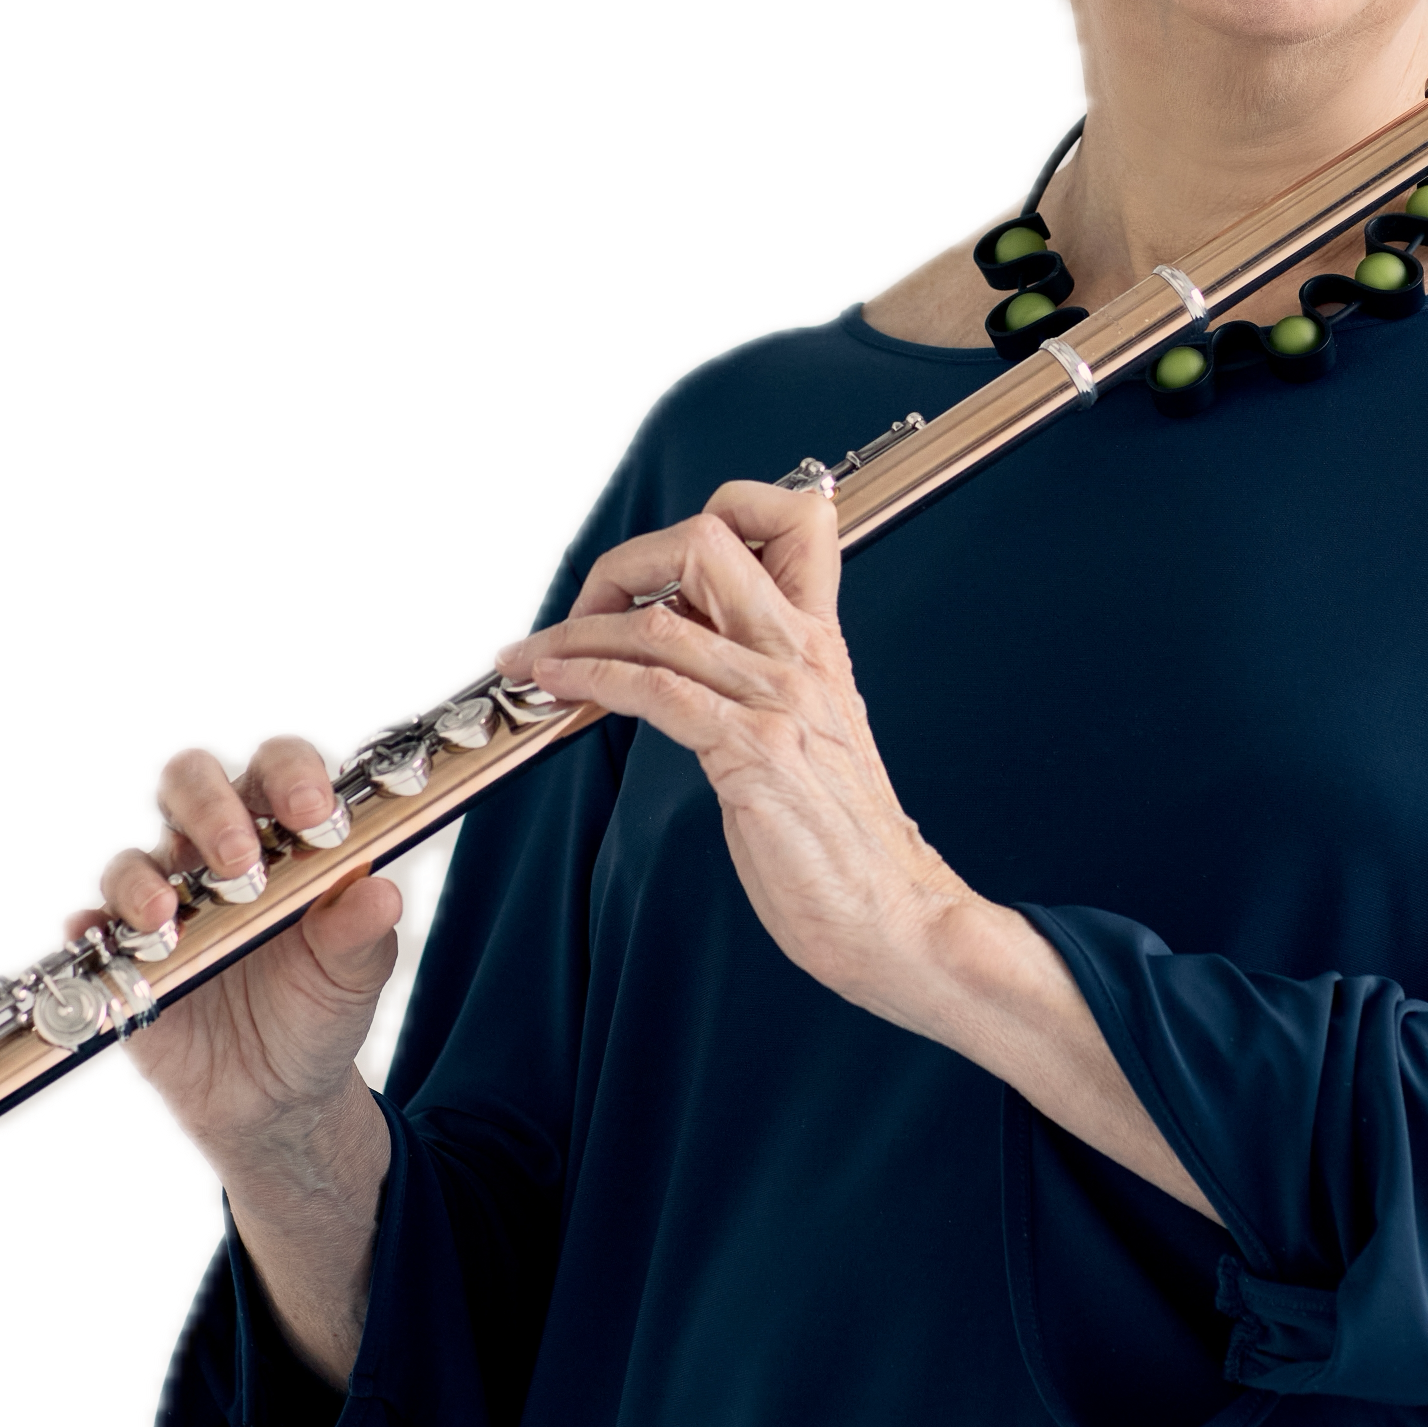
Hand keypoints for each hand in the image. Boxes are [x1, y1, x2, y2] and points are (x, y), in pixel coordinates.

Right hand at [64, 731, 402, 1180]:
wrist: (278, 1092)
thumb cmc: (318, 1004)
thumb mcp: (356, 971)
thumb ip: (363, 929)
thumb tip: (382, 894)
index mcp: (282, 827)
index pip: (278, 763)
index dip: (292, 775)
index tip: (316, 816)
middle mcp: (214, 845)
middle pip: (188, 780)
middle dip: (211, 811)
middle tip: (240, 862)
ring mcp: (162, 894)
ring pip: (128, 856)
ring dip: (143, 881)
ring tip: (168, 916)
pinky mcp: (120, 954)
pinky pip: (87, 928)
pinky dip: (88, 931)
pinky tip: (103, 942)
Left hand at [494, 481, 971, 1021]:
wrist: (897, 914)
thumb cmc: (847, 840)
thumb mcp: (812, 731)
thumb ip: (760, 678)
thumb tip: (692, 645)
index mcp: (819, 642)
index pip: (790, 519)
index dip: (714, 512)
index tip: (652, 563)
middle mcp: (800, 654)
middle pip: (706, 542)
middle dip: (621, 564)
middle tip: (580, 607)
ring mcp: (778, 699)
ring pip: (659, 622)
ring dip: (573, 633)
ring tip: (530, 657)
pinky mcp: (755, 752)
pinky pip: (655, 690)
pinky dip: (592, 678)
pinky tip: (558, 686)